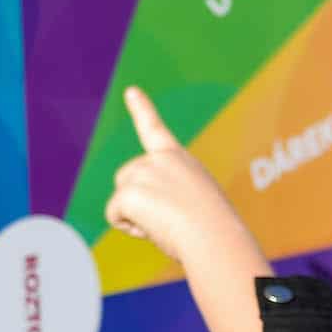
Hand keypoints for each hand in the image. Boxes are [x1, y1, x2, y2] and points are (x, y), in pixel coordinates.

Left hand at [106, 87, 268, 280]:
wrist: (216, 239)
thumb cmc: (217, 235)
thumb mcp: (198, 208)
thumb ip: (173, 202)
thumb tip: (158, 224)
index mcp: (181, 161)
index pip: (155, 131)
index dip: (142, 109)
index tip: (131, 92)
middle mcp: (160, 160)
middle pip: (127, 180)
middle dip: (138, 202)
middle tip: (171, 220)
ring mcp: (144, 172)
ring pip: (121, 199)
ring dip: (136, 217)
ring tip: (168, 225)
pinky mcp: (130, 191)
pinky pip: (114, 215)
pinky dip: (129, 228)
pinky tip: (155, 229)